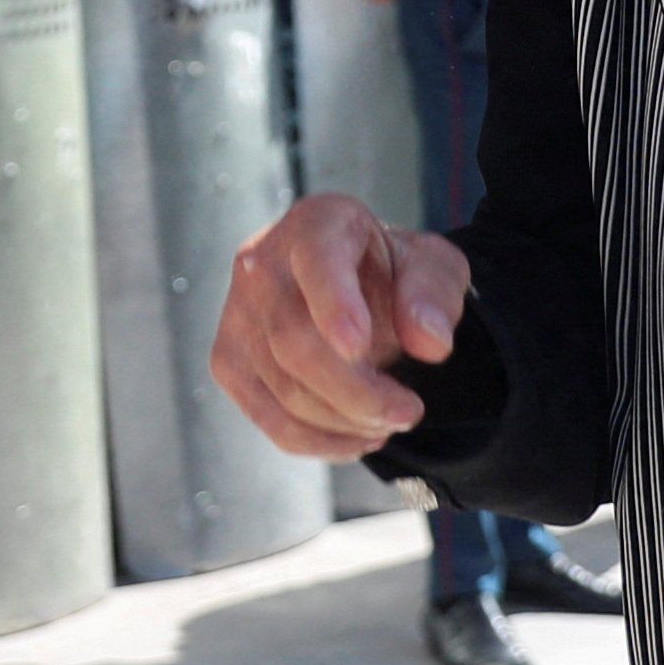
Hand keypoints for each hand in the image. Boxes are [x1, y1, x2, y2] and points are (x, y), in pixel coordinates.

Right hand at [207, 192, 473, 456]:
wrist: (359, 293)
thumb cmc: (395, 276)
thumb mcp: (435, 270)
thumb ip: (434, 295)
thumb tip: (429, 341)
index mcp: (316, 223)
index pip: (315, 259)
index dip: (332, 304)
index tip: (359, 348)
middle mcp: (260, 262)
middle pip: (294, 341)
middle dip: (356, 392)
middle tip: (409, 411)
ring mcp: (236, 315)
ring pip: (283, 388)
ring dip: (345, 421)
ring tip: (389, 421)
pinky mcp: (228, 363)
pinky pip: (269, 418)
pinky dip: (318, 441)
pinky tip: (356, 436)